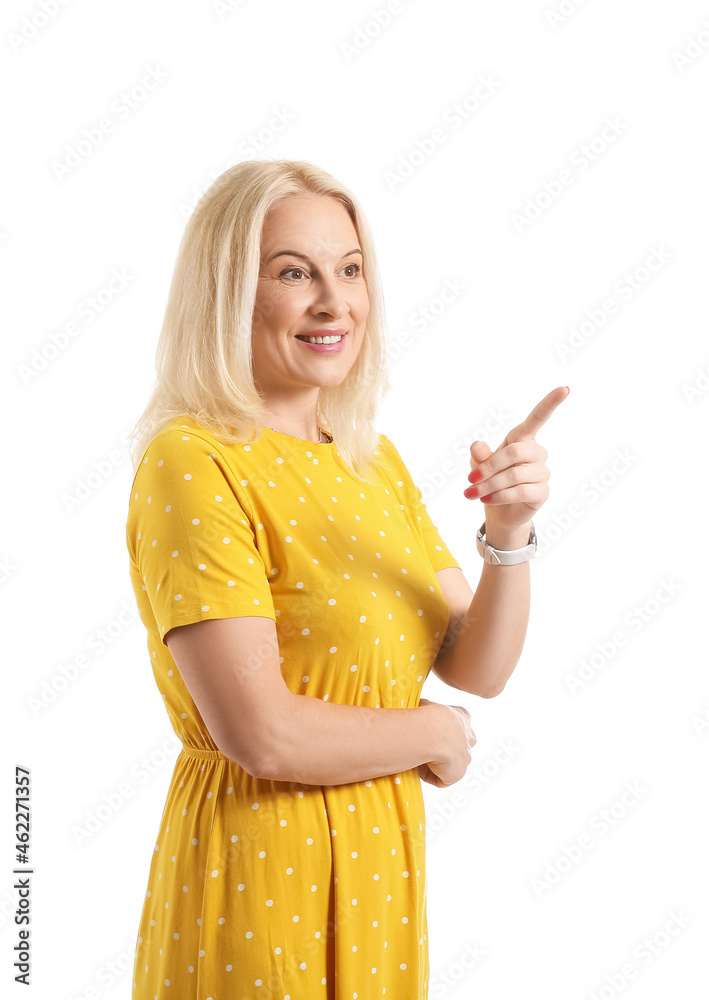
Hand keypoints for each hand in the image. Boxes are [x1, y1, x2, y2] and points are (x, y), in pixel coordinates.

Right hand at [417, 698, 476, 787]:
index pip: (461, 723)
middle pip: (460, 746)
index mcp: (462, 717)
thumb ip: (427, 710)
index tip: (431, 731)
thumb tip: (419, 712)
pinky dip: (429, 775)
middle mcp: (468, 737)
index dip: (446, 729)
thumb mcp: (426, 705)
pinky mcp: (458, 773)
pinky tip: (418, 766)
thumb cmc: (425, 714)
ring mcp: (465, 757)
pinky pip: (442, 778)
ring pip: (451, 764)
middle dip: (446, 749)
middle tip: (427, 748)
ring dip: (436, 763)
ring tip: (418, 757)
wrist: (433, 732)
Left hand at [463, 386, 569, 534]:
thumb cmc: (490, 480)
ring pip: (514, 475)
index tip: (565, 389)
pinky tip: (488, 500)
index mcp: (522, 438)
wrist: (498, 511)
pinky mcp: (542, 491)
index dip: (550, 403)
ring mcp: (542, 472)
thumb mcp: (478, 465)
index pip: (538, 418)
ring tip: (474, 493)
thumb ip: (479, 454)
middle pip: (515, 452)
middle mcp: (536, 452)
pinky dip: (500, 496)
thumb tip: (477, 445)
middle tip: (470, 481)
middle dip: (489, 467)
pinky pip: (521, 491)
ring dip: (490, 486)